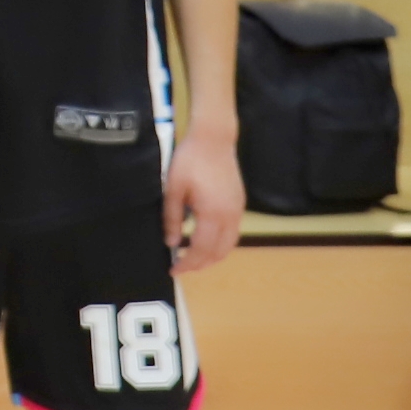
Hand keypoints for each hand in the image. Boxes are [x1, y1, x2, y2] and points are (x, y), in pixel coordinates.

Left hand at [166, 135, 245, 272]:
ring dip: (213, 257)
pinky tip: (206, 242)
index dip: (187, 263)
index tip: (173, 270)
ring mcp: (238, 210)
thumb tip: (170, 242)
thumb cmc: (190, 161)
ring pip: (229, 245)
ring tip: (193, 260)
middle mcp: (230, 216)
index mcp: (212, 214)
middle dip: (200, 264)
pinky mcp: (239, 204)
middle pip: (218, 252)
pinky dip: (221, 244)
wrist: (214, 139)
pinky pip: (233, 233)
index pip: (201, 249)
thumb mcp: (173, 189)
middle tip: (182, 268)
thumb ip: (171, 217)